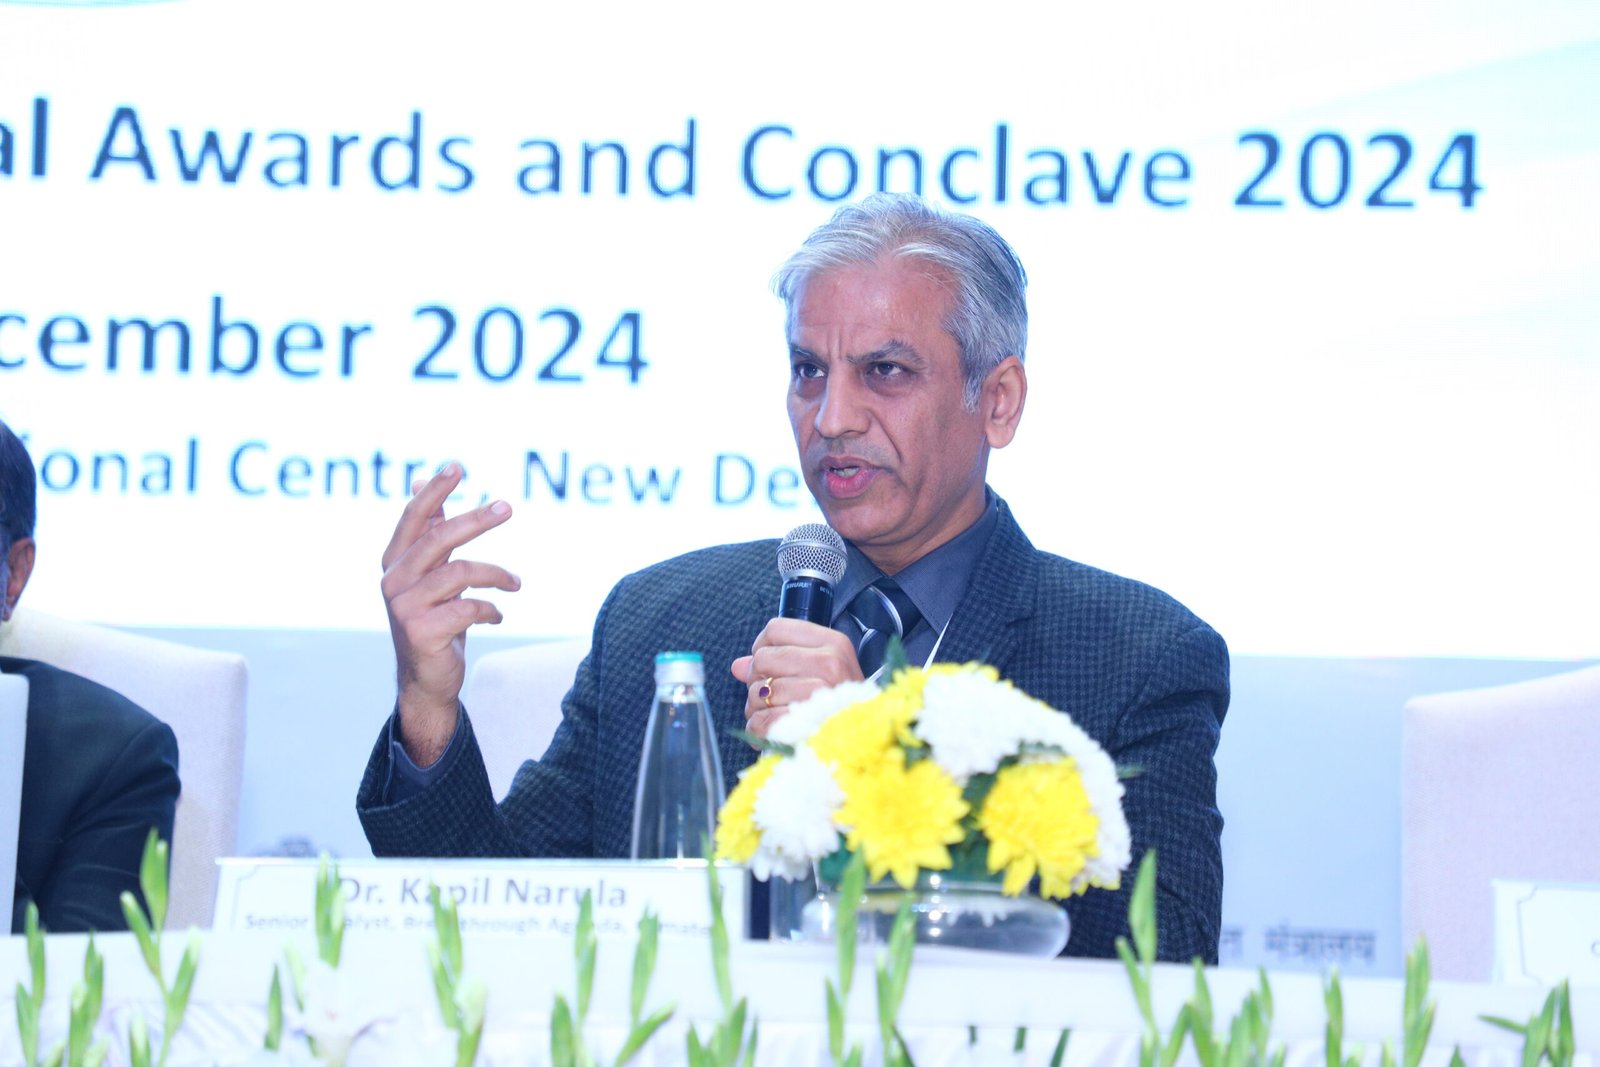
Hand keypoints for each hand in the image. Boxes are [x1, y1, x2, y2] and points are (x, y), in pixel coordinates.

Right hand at [380, 462, 519, 764]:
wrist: (427, 679)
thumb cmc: (434, 618)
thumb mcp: (431, 572)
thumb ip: (429, 530)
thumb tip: (424, 481)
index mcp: (396, 562)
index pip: (413, 518)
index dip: (433, 491)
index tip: (456, 466)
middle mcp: (394, 581)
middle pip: (439, 539)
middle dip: (476, 520)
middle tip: (508, 507)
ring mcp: (404, 608)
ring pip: (460, 573)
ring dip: (497, 575)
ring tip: (516, 583)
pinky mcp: (421, 632)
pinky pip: (469, 608)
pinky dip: (491, 609)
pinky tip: (497, 616)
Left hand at [731, 618, 862, 740]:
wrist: (867, 744)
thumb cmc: (841, 706)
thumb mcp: (822, 673)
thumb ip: (778, 662)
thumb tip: (738, 666)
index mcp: (834, 644)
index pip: (775, 629)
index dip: (763, 647)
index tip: (770, 665)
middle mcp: (830, 664)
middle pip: (762, 659)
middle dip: (758, 681)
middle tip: (772, 695)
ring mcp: (820, 694)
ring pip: (758, 692)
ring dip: (758, 708)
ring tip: (776, 715)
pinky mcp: (806, 723)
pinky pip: (760, 721)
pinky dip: (758, 731)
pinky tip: (772, 732)